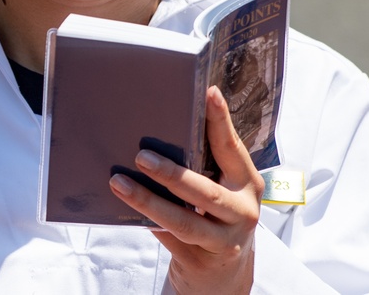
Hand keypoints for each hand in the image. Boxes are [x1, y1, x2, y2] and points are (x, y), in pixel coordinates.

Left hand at [109, 85, 264, 294]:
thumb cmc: (218, 219)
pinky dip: (148, 223)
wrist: (224, 275)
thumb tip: (160, 138)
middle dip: (172, 174)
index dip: (221, 121)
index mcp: (248, 184)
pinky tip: (127, 211)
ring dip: (148, 202)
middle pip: (206, 193)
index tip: (209, 93)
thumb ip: (205, 168)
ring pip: (183, 222)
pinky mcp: (201, 262)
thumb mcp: (223, 190)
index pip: (232, 148)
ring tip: (120, 183)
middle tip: (142, 156)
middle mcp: (243, 212)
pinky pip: (169, 239)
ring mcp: (224, 242)